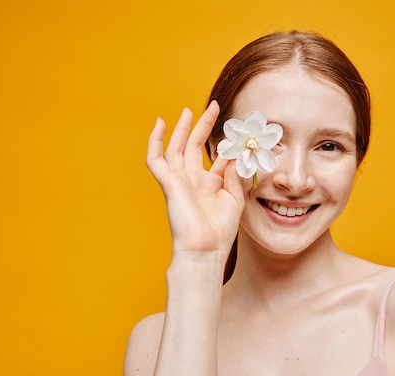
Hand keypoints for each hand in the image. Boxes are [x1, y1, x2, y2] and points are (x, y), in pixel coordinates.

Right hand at [146, 101, 244, 258]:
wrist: (204, 249)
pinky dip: (155, 141)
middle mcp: (193, 180)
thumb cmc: (220, 231)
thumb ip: (235, 174)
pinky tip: (159, 124)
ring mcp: (179, 181)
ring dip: (181, 129)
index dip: (227, 144)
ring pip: (176, 149)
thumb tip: (234, 152)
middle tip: (214, 106)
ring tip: (187, 111)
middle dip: (203, 127)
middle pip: (195, 147)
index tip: (239, 130)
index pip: (217, 158)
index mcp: (210, 185)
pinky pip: (156, 159)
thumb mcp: (235, 199)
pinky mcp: (168, 183)